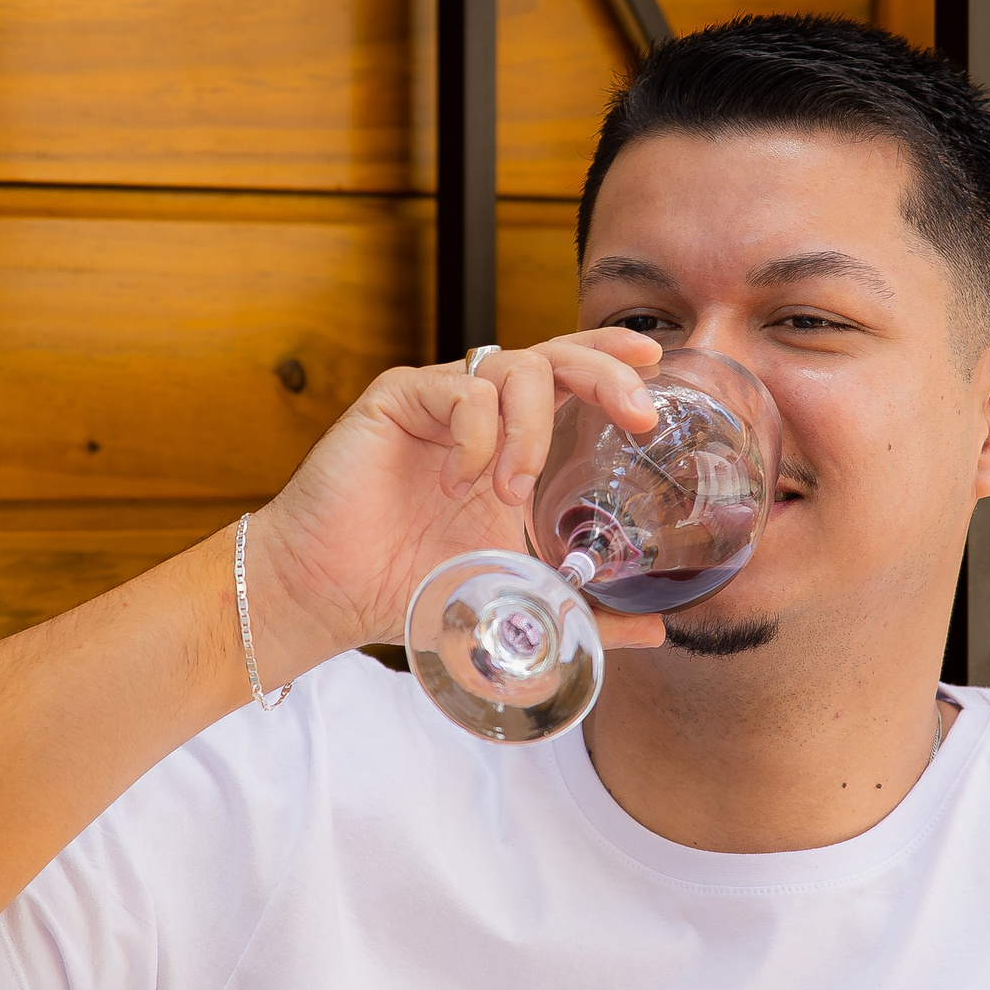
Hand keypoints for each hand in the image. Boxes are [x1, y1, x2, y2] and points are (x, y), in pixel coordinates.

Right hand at [242, 332, 665, 674]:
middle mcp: (479, 412)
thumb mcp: (517, 595)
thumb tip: (658, 633)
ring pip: (514, 368)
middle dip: (606, 373)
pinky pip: (461, 392)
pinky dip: (476, 436)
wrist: (330, 593)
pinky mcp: (398, 398)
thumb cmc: (411, 586)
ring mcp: (440, 401)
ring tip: (512, 488)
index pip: (570, 381)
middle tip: (637, 412)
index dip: (612, 359)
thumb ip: (585, 610)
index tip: (655, 358)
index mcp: (510, 443)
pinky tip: (460, 482)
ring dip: (532, 428)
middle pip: (555, 356)